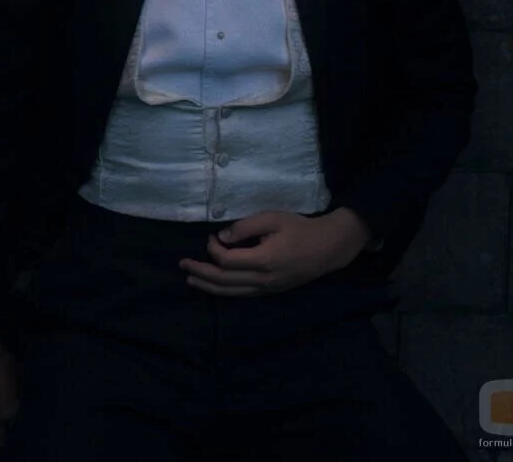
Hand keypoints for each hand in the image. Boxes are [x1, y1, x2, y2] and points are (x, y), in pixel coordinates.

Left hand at [179, 208, 371, 296]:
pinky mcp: (272, 291)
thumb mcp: (272, 219)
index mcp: (264, 261)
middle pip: (224, 281)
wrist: (330, 247)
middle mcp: (264, 280)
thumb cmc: (301, 229)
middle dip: (201, 272)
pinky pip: (243, 294)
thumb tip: (221, 238)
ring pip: (232, 292)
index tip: (211, 236)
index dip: (213, 249)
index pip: (226, 261)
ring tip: (191, 279)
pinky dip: (225, 290)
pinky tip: (214, 286)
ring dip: (208, 286)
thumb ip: (244, 227)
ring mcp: (268, 288)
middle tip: (182, 264)